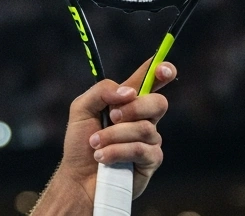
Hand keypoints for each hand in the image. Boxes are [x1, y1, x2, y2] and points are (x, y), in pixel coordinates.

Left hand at [37, 58, 175, 211]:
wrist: (78, 176)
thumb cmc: (80, 142)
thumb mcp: (81, 108)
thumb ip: (102, 91)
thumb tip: (128, 93)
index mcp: (128, 102)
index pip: (150, 82)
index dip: (161, 72)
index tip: (165, 69)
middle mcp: (143, 118)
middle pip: (158, 103)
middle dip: (134, 108)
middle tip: (111, 116)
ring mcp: (150, 140)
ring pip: (145, 128)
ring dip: (114, 135)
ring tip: (95, 144)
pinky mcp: (151, 160)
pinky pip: (140, 149)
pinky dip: (117, 151)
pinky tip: (103, 157)